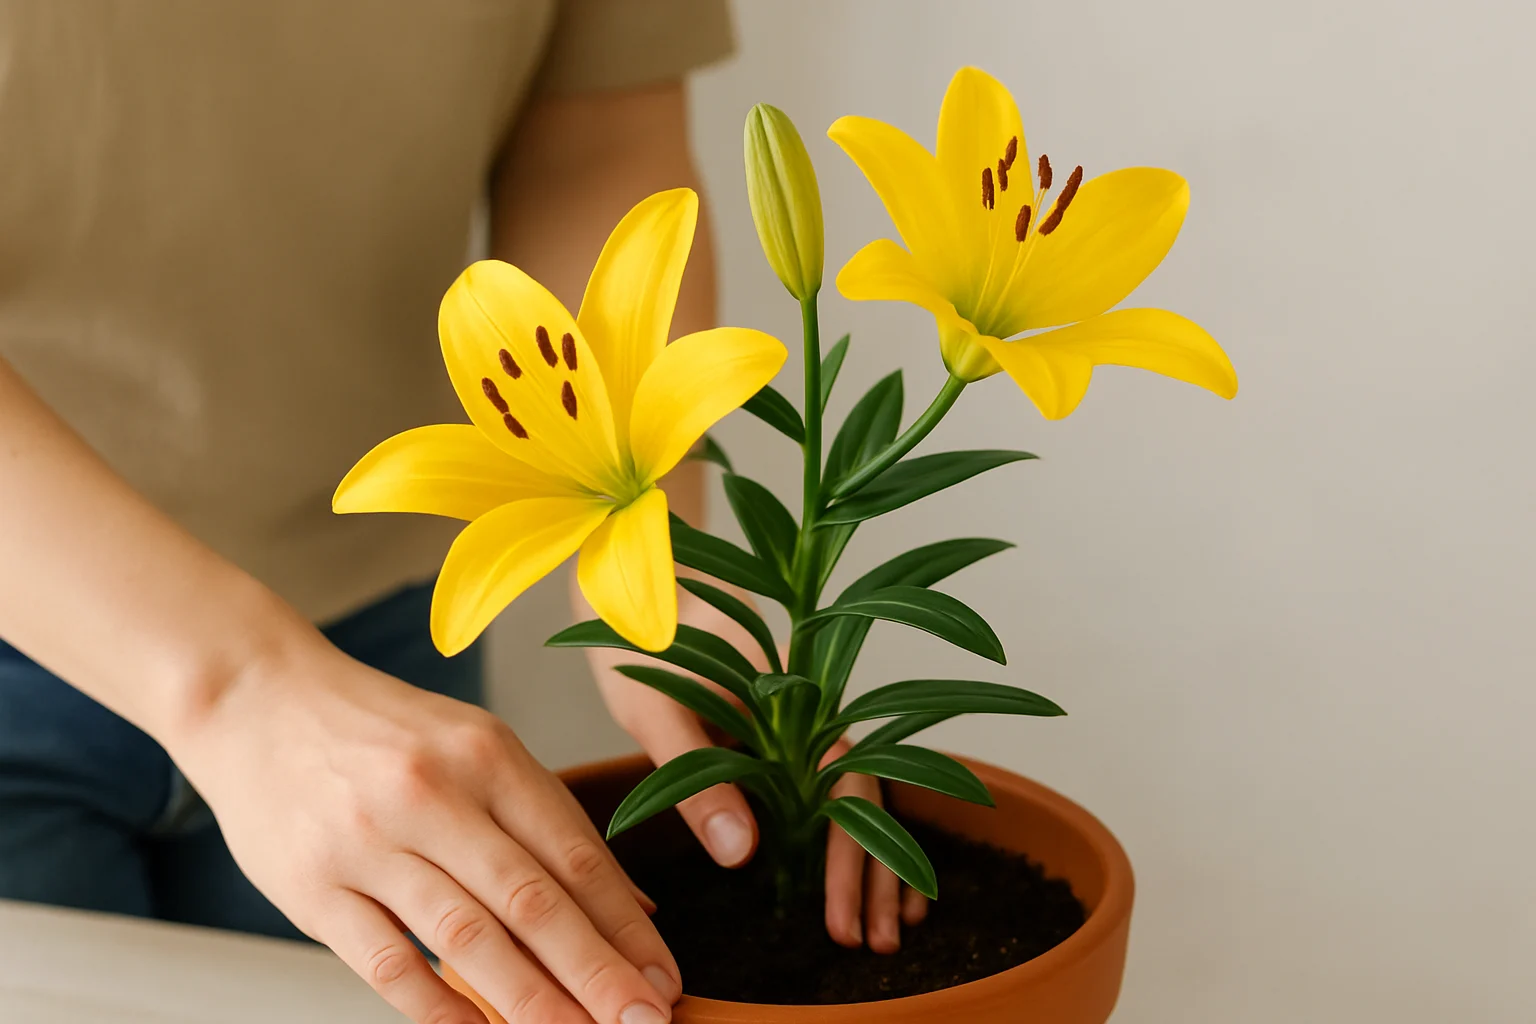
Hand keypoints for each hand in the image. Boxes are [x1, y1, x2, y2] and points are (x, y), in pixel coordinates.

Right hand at [174, 634, 680, 1023]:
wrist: (257, 698)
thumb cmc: (381, 730)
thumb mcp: (476, 746)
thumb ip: (548, 822)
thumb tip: (630, 905)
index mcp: (486, 753)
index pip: (573, 852)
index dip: (625, 924)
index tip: (663, 977)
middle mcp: (433, 793)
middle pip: (530, 899)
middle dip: (597, 972)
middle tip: (645, 1021)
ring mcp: (368, 840)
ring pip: (466, 936)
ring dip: (531, 999)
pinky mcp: (311, 886)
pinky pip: (386, 961)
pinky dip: (438, 1006)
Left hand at [589, 589, 927, 952]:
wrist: (631, 572)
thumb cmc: (635, 632)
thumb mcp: (654, 709)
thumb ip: (696, 777)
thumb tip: (741, 855)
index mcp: (791, 693)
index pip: (845, 784)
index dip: (852, 855)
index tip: (844, 920)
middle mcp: (809, 705)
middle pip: (864, 795)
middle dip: (876, 871)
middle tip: (877, 943)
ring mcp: (799, 717)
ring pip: (853, 794)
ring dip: (873, 860)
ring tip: (888, 931)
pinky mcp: (778, 729)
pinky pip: (825, 784)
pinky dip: (850, 833)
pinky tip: (859, 880)